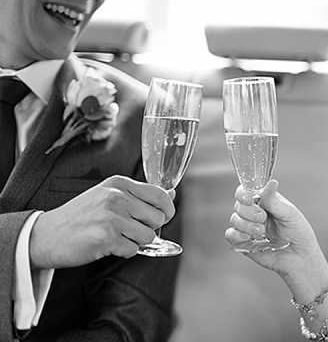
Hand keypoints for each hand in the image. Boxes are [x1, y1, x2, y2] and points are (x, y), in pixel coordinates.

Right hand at [29, 175, 175, 268]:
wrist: (46, 235)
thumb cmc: (81, 216)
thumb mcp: (109, 195)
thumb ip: (140, 195)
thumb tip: (171, 194)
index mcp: (119, 184)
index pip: (161, 195)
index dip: (167, 210)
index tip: (163, 217)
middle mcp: (116, 197)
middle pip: (158, 218)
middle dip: (149, 228)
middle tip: (130, 230)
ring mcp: (111, 217)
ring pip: (148, 236)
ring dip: (136, 241)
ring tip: (117, 237)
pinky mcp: (106, 238)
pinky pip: (133, 250)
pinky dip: (124, 252)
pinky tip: (108, 246)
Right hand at [225, 180, 327, 292]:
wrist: (300, 256)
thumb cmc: (298, 232)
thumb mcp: (289, 214)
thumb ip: (275, 201)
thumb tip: (271, 182)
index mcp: (264, 201)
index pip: (246, 191)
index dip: (243, 193)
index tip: (249, 199)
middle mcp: (254, 212)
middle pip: (238, 205)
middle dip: (249, 212)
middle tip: (263, 218)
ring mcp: (248, 227)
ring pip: (234, 219)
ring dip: (246, 225)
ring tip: (261, 231)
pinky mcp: (244, 242)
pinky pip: (231, 235)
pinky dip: (237, 235)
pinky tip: (249, 238)